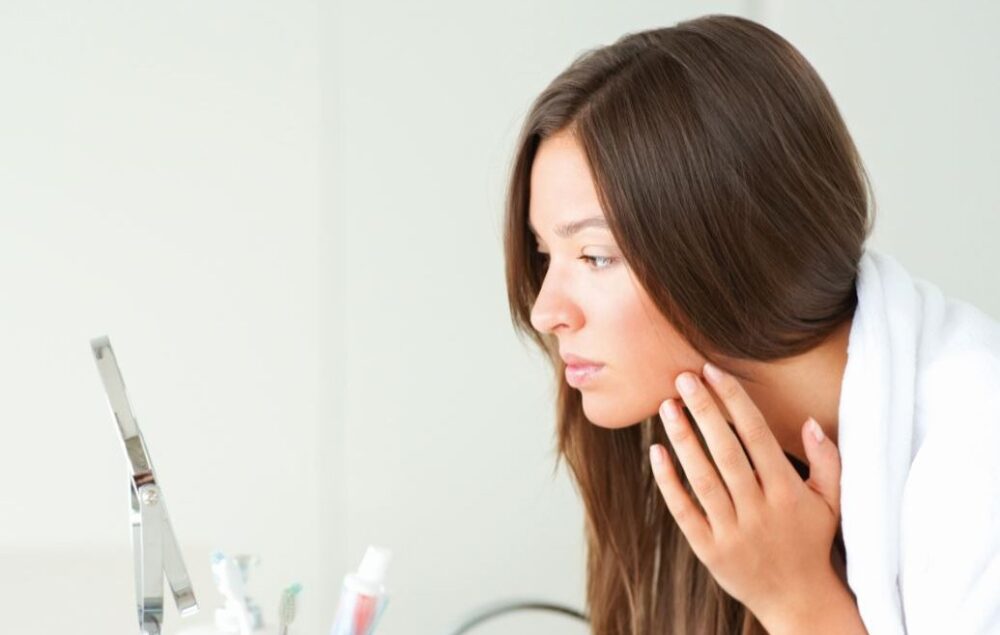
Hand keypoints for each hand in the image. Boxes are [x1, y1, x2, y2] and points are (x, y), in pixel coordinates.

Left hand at [648, 362, 845, 625]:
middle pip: (726, 452)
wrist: (798, 600)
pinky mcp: (710, 551)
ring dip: (683, 439)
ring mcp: (733, 532)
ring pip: (702, 478)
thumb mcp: (832, 502)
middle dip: (704, 411)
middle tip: (683, 378)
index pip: (756, 435)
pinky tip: (656, 452)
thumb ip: (827, 460)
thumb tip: (810, 421)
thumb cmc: (811, 542)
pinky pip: (684, 511)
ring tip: (667, 407)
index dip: (734, 400)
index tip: (713, 372)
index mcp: (788, 492)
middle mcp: (759, 510)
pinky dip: (668, 482)